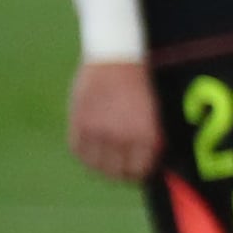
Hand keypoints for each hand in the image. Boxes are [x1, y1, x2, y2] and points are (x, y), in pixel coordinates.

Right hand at [69, 58, 156, 184]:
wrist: (116, 58)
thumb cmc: (141, 84)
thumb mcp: (154, 115)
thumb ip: (147, 140)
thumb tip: (143, 164)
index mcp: (145, 137)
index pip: (138, 172)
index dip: (137, 175)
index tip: (136, 172)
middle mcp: (121, 138)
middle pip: (115, 173)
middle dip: (120, 174)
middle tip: (120, 169)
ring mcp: (97, 132)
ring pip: (94, 165)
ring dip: (100, 167)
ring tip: (105, 161)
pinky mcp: (78, 123)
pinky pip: (78, 151)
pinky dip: (84, 155)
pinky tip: (91, 150)